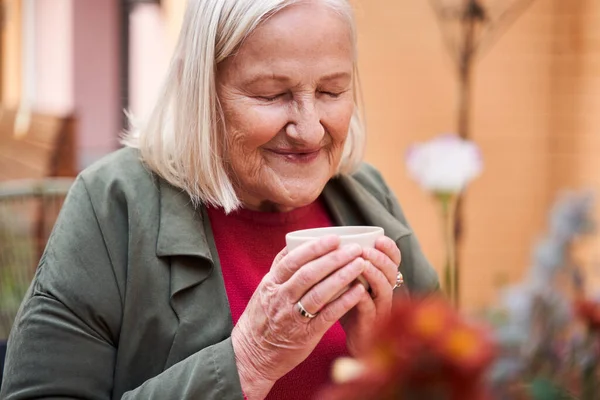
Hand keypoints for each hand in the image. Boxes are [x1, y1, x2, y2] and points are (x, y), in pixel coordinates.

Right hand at [231, 235, 366, 399]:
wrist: (251, 355)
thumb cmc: (262, 319)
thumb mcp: (264, 290)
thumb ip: (279, 269)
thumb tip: (294, 243)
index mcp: (271, 284)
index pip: (292, 260)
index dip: (314, 248)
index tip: (334, 238)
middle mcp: (281, 299)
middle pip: (309, 274)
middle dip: (334, 258)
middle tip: (355, 248)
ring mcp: (293, 317)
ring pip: (319, 293)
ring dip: (342, 277)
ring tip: (361, 265)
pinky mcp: (306, 335)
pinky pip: (327, 316)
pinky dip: (344, 302)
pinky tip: (358, 291)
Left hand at [340, 236, 400, 355]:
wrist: (350, 337)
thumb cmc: (348, 304)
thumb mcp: (349, 281)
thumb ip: (346, 263)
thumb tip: (329, 239)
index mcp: (382, 278)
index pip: (394, 259)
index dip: (390, 249)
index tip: (379, 238)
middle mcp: (386, 291)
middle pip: (392, 271)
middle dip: (379, 258)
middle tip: (364, 250)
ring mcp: (380, 308)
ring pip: (384, 288)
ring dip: (374, 275)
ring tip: (361, 264)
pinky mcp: (370, 323)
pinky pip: (370, 309)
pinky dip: (363, 297)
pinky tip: (355, 290)